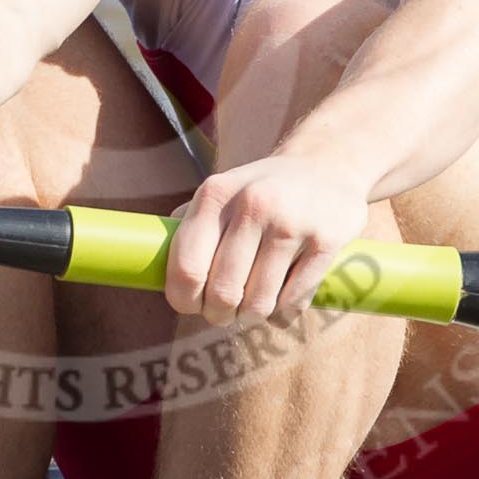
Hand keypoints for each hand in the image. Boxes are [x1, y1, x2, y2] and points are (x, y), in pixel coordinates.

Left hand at [165, 156, 373, 327]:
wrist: (327, 163)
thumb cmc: (261, 189)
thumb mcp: (221, 191)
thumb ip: (187, 223)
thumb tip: (151, 265)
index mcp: (215, 194)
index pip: (186, 269)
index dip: (184, 300)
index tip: (192, 305)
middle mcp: (251, 205)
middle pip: (222, 292)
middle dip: (219, 314)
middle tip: (224, 313)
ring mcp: (290, 223)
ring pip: (259, 303)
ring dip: (252, 316)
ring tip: (253, 307)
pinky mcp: (325, 241)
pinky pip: (294, 301)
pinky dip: (284, 313)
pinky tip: (282, 302)